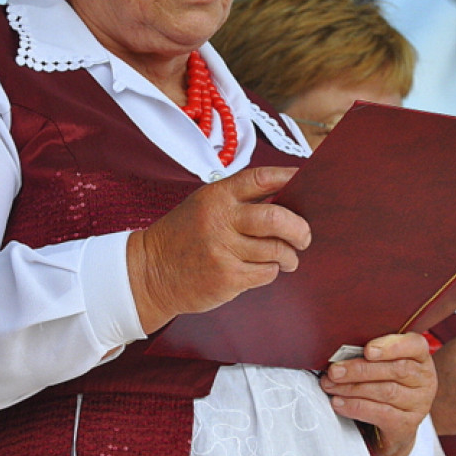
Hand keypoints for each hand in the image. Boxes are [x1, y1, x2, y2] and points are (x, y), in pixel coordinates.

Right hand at [126, 166, 310, 333]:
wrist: (148, 272)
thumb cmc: (183, 238)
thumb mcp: (203, 206)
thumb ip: (238, 202)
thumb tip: (286, 202)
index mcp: (216, 196)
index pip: (260, 179)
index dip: (288, 177)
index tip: (306, 180)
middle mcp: (220, 220)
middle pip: (276, 219)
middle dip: (300, 229)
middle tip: (304, 236)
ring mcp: (223, 250)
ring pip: (276, 250)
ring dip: (289, 256)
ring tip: (288, 258)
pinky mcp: (226, 278)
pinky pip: (266, 273)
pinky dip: (272, 271)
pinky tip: (264, 269)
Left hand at [321, 332, 435, 455]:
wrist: (390, 428)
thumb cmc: (382, 385)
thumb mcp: (380, 366)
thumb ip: (368, 355)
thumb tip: (340, 353)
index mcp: (419, 358)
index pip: (415, 345)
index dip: (392, 346)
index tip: (368, 350)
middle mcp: (424, 380)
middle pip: (396, 370)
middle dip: (360, 369)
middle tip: (334, 371)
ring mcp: (418, 404)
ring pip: (386, 392)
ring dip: (353, 388)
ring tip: (330, 386)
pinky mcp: (407, 425)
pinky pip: (381, 413)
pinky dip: (356, 407)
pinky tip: (339, 403)